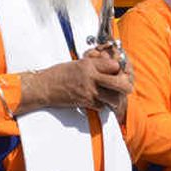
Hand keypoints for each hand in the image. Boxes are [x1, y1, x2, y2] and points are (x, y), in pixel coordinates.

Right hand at [18, 48, 133, 117]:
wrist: (44, 87)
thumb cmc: (58, 74)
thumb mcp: (78, 64)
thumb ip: (94, 66)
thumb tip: (108, 69)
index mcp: (89, 64)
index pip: (114, 66)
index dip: (118, 70)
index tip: (118, 73)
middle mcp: (91, 77)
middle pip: (119, 83)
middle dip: (126, 87)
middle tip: (126, 89)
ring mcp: (89, 90)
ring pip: (113, 97)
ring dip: (115, 99)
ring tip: (112, 98)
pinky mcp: (85, 102)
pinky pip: (101, 106)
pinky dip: (102, 106)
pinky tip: (98, 102)